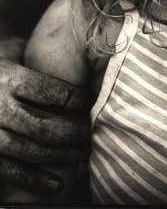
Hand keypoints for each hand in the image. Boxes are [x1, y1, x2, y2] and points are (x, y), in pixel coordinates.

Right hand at [0, 58, 90, 193]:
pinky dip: (35, 179)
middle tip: (89, 130)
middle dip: (74, 131)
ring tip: (83, 153)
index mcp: (9, 78)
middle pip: (45, 126)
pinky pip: (9, 170)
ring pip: (31, 150)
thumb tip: (80, 61)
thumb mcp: (14, 50)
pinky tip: (57, 184)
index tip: (89, 101)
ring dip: (62, 155)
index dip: (79, 100)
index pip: (53, 93)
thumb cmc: (0, 61)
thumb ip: (39, 58)